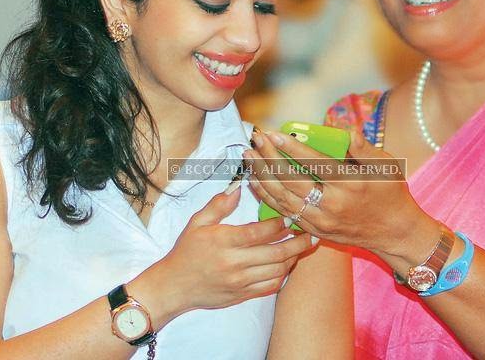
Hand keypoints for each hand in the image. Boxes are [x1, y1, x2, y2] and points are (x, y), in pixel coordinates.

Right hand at [150, 183, 315, 319]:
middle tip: (310, 233)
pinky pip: (270, 287)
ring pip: (277, 272)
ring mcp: (240, 282)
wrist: (174, 286)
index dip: (279, 224)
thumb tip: (238, 188)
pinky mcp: (242, 295)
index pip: (259, 233)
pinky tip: (287, 264)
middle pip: (275, 254)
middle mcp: (234, 264)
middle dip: (297, 243)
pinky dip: (283, 275)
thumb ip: (219, 204)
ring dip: (293, 259)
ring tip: (302, 247)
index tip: (290, 216)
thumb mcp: (197, 222)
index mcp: (224, 242)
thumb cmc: (186, 251)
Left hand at [246, 130, 431, 257]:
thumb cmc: (392, 194)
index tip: (273, 134)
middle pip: (292, 180)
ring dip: (263, 177)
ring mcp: (322, 221)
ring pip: (283, 199)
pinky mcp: (315, 231)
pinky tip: (257, 182)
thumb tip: (346, 130)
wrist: (396, 234)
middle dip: (270, 158)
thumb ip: (364, 148)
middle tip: (255, 140)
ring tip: (249, 157)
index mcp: (350, 184)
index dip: (291, 147)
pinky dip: (269, 197)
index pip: (314, 163)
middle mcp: (332, 205)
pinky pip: (285, 213)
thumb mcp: (386, 166)